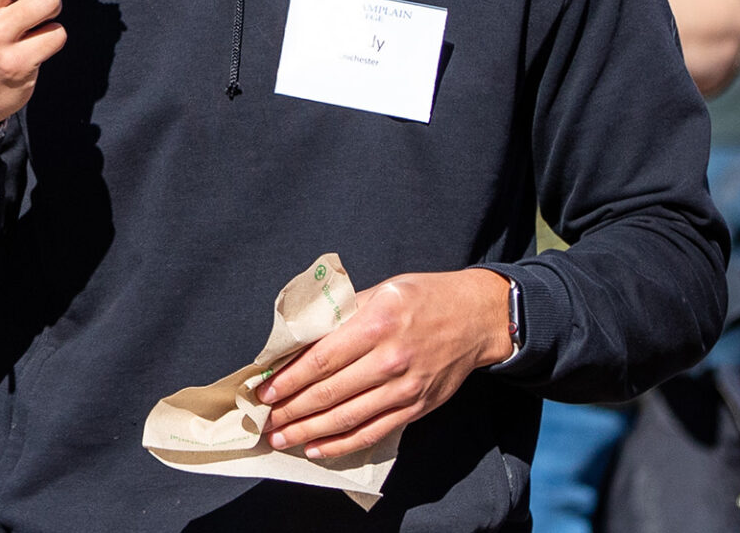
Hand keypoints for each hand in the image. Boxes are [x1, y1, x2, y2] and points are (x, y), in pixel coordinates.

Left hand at [256, 268, 512, 459]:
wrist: (476, 317)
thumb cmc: (424, 298)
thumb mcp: (382, 290)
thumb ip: (342, 314)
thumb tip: (298, 340)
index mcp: (376, 323)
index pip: (321, 360)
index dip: (288, 380)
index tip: (264, 392)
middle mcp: (389, 359)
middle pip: (328, 393)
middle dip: (290, 411)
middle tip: (263, 422)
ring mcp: (404, 388)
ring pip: (346, 418)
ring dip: (307, 432)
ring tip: (280, 439)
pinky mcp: (415, 408)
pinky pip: (372, 433)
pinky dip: (341, 445)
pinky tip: (316, 449)